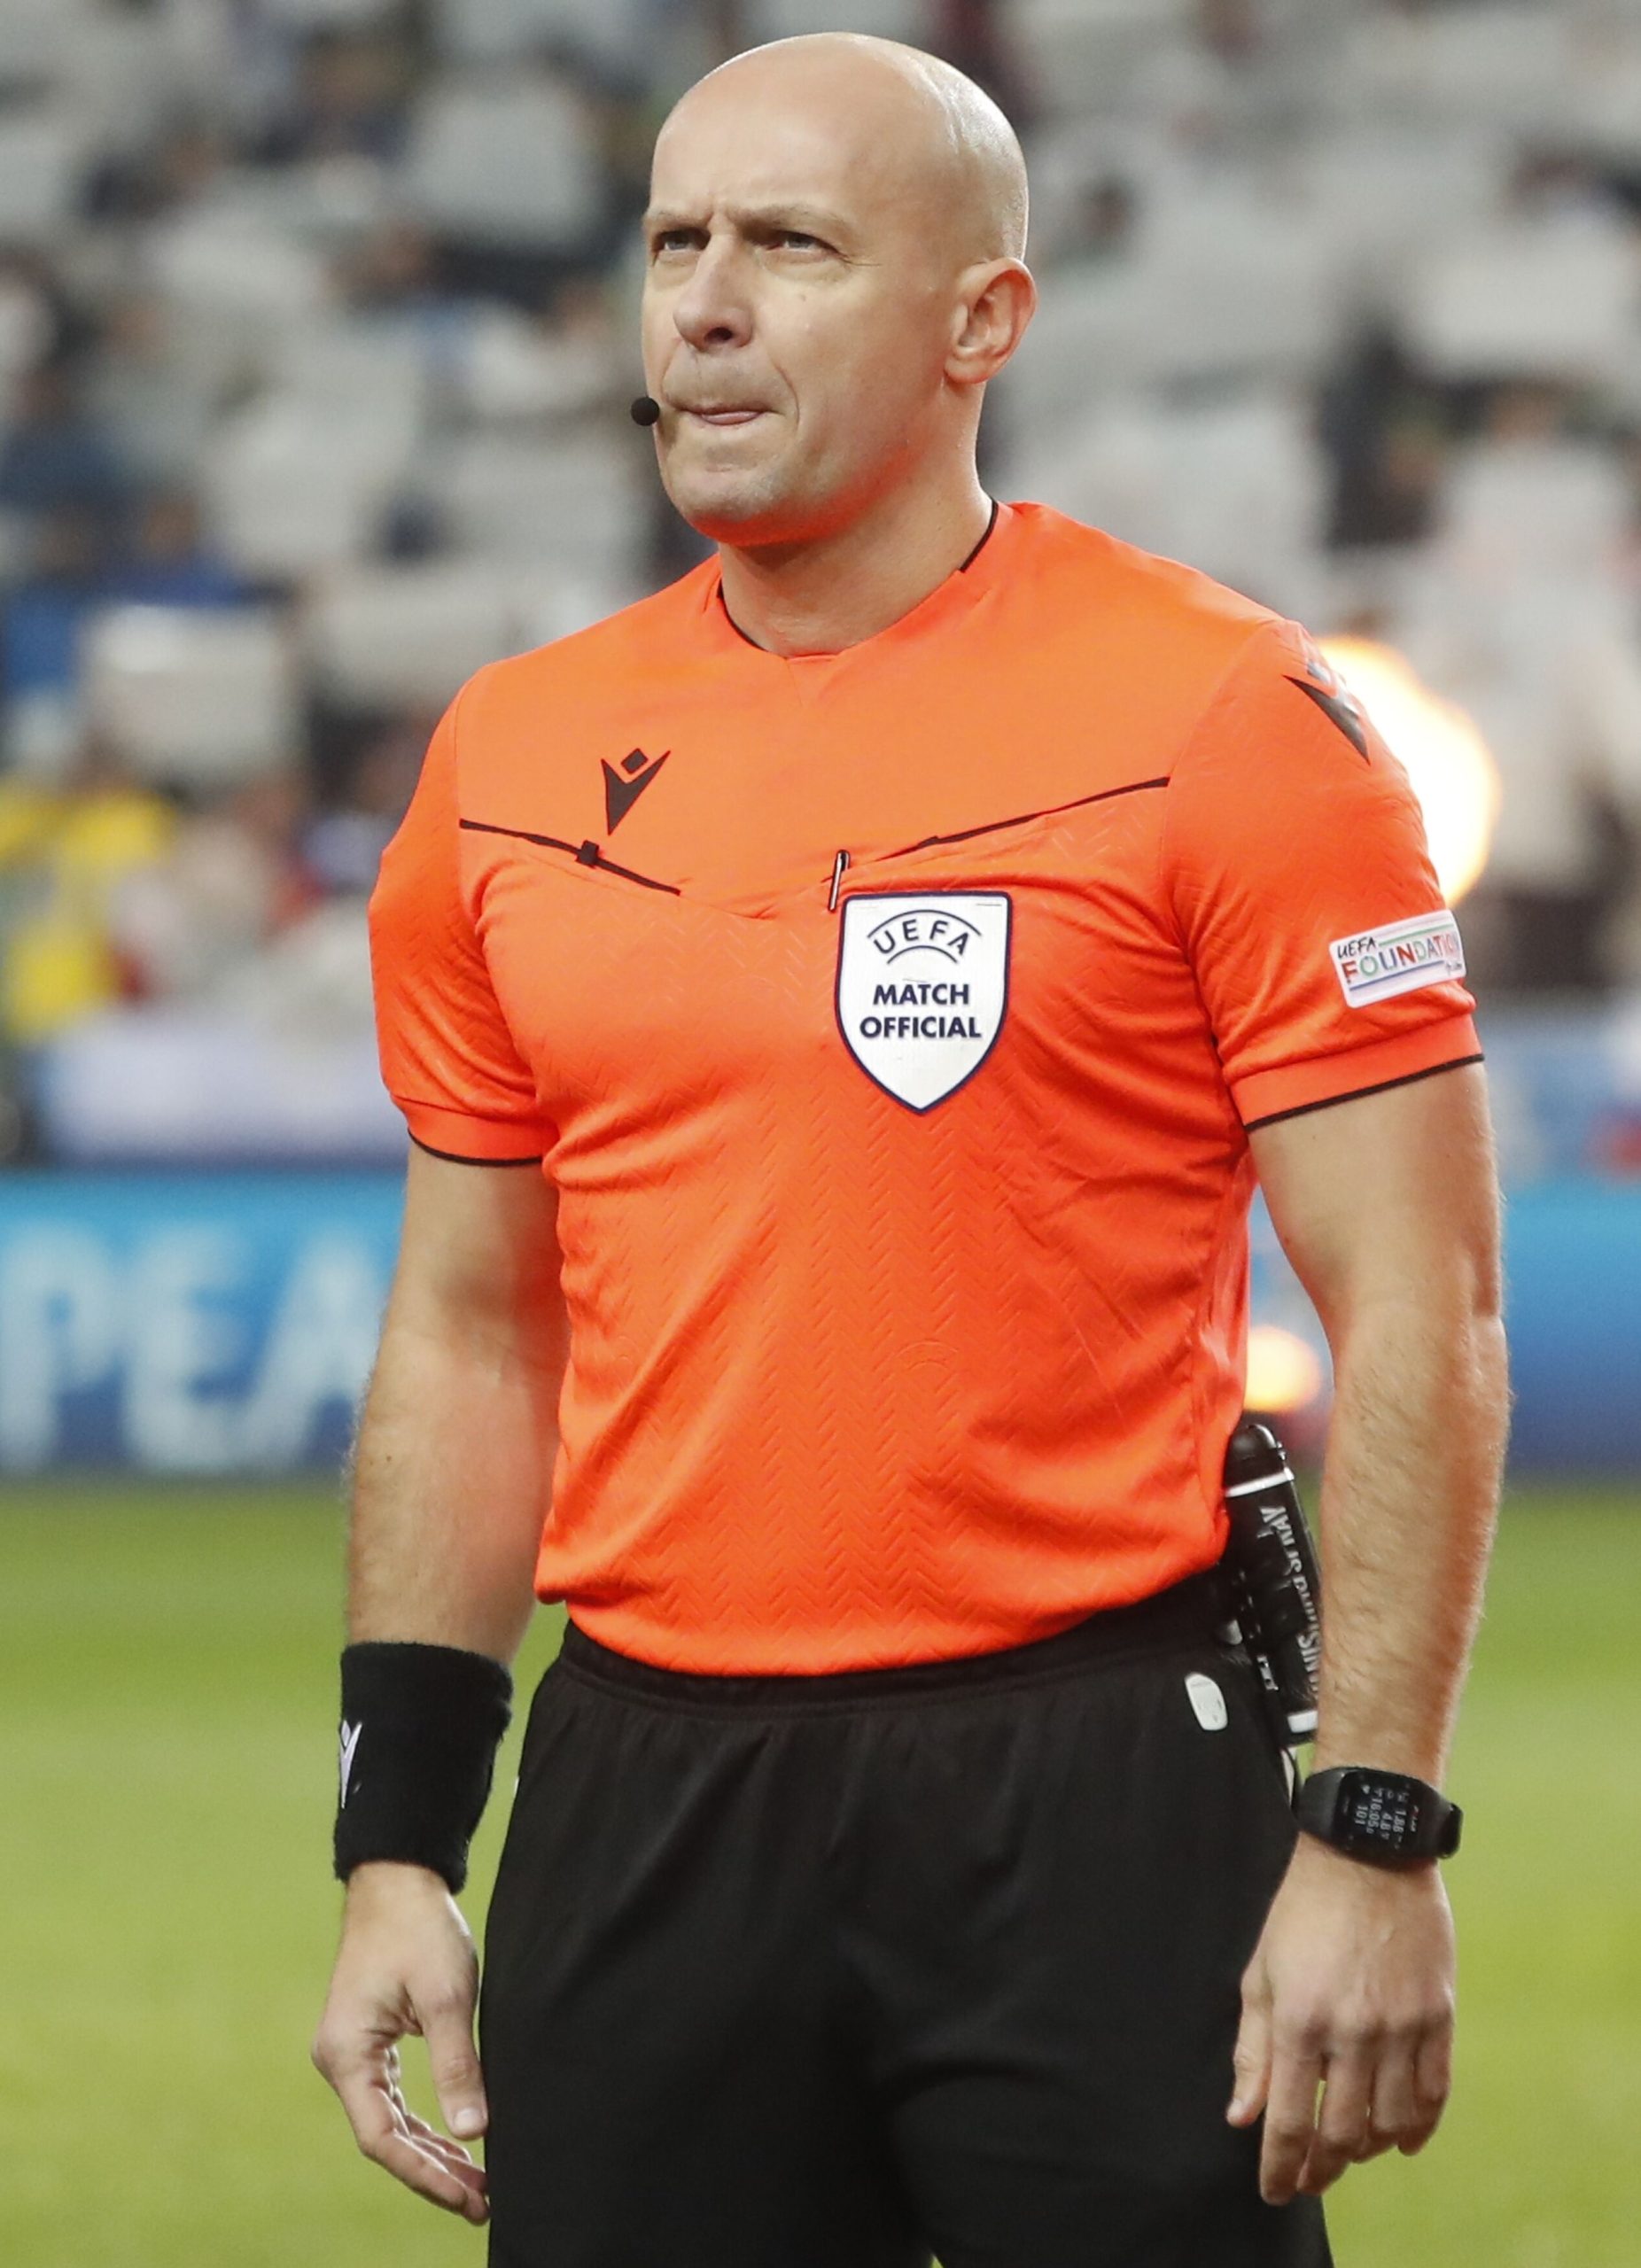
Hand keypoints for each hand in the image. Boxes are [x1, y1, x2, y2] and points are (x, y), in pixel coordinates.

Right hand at [312, 1862, 490, 2223]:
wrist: (398, 1880)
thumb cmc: (419, 1929)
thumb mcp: (447, 1996)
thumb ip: (458, 2065)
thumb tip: (475, 2132)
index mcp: (347, 2054)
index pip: (382, 2137)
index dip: (425, 2173)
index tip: (468, 2196)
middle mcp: (341, 2060)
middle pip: (386, 2137)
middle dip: (433, 2172)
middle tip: (483, 2202)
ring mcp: (353, 2052)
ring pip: (391, 2121)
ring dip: (431, 2152)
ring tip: (476, 2184)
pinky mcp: (371, 2042)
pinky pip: (393, 2098)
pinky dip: (424, 2122)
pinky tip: (456, 2142)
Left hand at [1227, 1833, 1455, 2204]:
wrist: (1367, 1852)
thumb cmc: (1302, 1911)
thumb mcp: (1261, 1973)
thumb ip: (1253, 2051)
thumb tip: (1241, 2118)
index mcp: (1300, 2019)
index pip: (1289, 2121)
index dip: (1281, 2168)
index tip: (1276, 2192)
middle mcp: (1353, 2030)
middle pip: (1344, 2133)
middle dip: (1324, 2167)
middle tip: (1312, 2177)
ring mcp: (1402, 2025)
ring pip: (1392, 2123)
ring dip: (1370, 2149)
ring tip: (1352, 2149)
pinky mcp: (1439, 2014)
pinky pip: (1435, 2093)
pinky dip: (1419, 2126)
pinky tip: (1403, 2140)